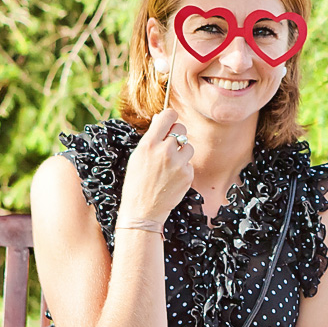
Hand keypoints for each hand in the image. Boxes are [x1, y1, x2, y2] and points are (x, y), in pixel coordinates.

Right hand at [120, 108, 194, 223]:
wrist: (143, 210)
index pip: (168, 116)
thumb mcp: (137, 156)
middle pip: (181, 129)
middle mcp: (164, 151)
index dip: (171, 117)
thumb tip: (161, 118)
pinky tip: (172, 177)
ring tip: (170, 164)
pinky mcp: (187, 175)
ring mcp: (178, 163)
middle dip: (177, 134)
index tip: (170, 121)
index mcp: (149, 144)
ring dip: (182, 152)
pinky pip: (189, 163)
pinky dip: (183, 168)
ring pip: (188, 146)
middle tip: (170, 145)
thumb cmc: (137, 182)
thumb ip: (152, 137)